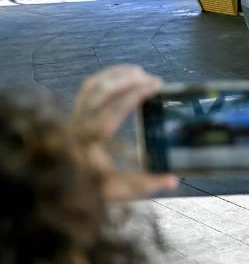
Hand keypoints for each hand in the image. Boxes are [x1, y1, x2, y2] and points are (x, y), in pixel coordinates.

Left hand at [71, 65, 177, 202]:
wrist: (59, 187)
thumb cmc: (90, 188)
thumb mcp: (117, 191)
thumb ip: (144, 185)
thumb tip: (174, 179)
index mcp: (87, 143)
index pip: (111, 112)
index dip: (134, 95)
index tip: (155, 84)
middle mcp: (76, 126)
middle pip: (98, 93)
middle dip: (126, 80)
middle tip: (151, 77)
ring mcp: (72, 118)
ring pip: (91, 87)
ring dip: (115, 76)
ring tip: (139, 72)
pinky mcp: (73, 114)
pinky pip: (87, 89)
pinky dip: (105, 78)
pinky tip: (122, 77)